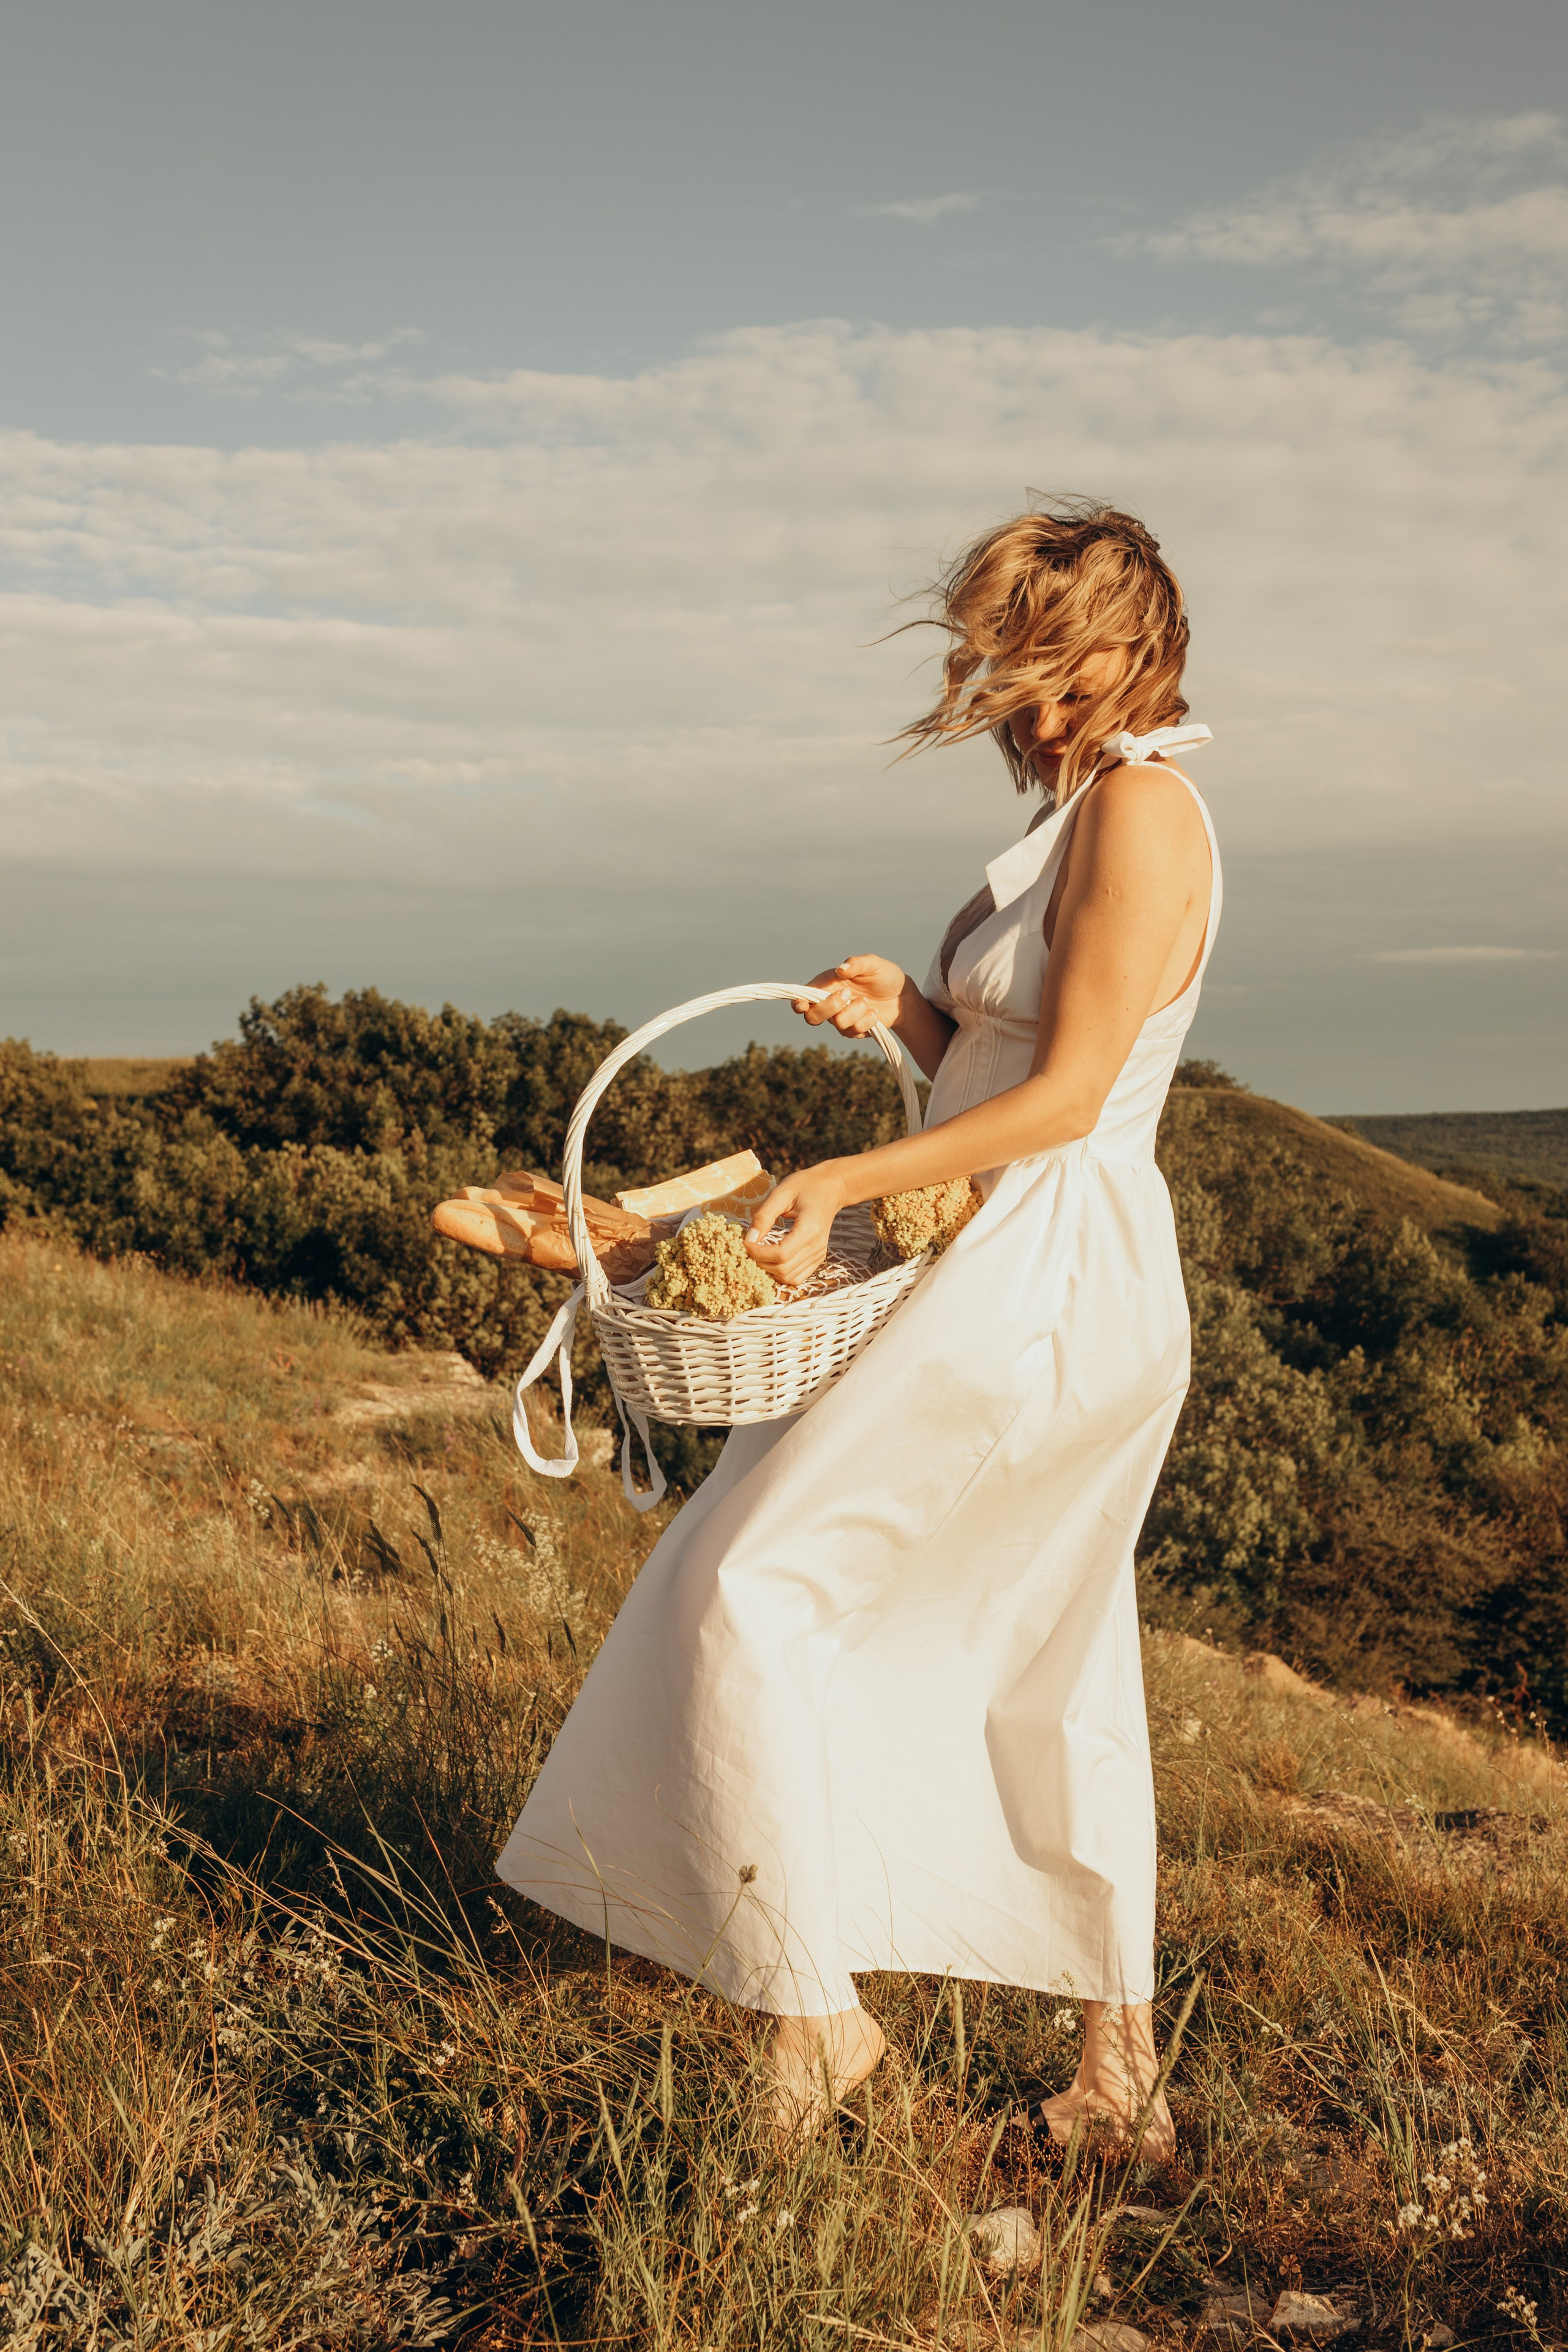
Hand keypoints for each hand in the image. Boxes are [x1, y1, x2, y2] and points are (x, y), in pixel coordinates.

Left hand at [744, 1164, 848, 1288]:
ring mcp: (819, 1254)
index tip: (744, 1242)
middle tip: (747, 1247)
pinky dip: (780, 1273)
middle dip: (760, 1262)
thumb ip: (763, 1216)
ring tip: (757, 1253)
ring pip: (789, 1278)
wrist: (830, 1189)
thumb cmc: (805, 1186)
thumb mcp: (780, 1194)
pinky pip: (796, 1277)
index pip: (781, 1254)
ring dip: (768, 1270)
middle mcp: (817, 1246)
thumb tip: (749, 1239)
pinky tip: (770, 1258)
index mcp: (810, 1228)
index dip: (758, 1253)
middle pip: (783, 1269)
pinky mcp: (818, 1258)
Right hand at [792, 954, 905, 1038]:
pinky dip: (866, 1020)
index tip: (803, 1005)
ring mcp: (840, 1019)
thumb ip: (856, 963)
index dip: (798, 1004)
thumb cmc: (883, 975)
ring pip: (837, 1023)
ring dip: (856, 1011)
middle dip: (830, 1007)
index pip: (803, 997)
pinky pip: (853, 1031)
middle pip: (813, 1017)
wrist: (901, 996)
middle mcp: (829, 1004)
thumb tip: (840, 970)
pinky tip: (874, 1012)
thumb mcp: (872, 964)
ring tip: (867, 1001)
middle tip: (848, 994)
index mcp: (826, 985)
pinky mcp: (853, 1031)